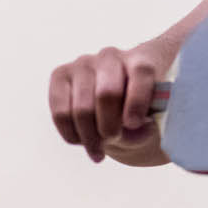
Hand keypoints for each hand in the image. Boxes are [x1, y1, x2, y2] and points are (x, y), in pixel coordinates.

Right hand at [47, 42, 169, 165]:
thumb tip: (129, 128)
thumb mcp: (146, 120)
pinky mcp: (60, 75)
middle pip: (107, 93)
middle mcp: (110, 57)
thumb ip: (142, 127)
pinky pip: (60, 112)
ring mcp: (83, 64)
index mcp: (140, 60)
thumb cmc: (134, 111)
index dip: (137, 100)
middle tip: (112, 140)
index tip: (133, 124)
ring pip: (81, 108)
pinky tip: (80, 141)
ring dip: (89, 137)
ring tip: (97, 150)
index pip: (141, 73)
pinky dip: (71, 134)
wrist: (113, 103)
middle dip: (109, 126)